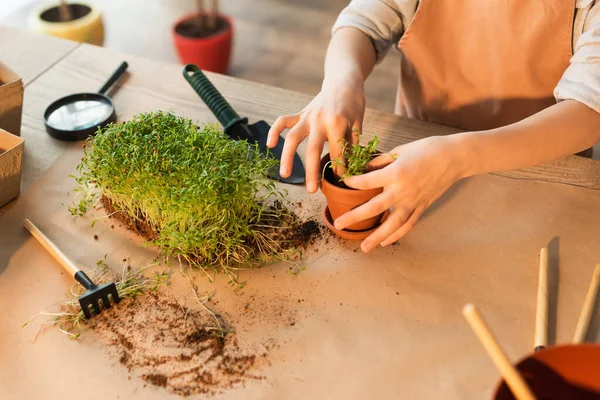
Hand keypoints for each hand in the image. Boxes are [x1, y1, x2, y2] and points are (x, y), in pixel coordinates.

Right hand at [267, 73, 365, 192]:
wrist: (343, 81)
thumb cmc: (354, 104)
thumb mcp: (358, 124)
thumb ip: (351, 144)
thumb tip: (348, 167)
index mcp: (337, 123)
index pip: (336, 152)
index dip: (339, 168)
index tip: (341, 181)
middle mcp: (318, 120)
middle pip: (312, 150)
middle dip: (311, 172)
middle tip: (312, 191)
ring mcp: (306, 116)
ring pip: (292, 138)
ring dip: (287, 157)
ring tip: (284, 175)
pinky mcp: (300, 114)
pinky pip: (283, 122)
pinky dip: (274, 131)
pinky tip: (269, 145)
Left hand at [334, 136, 468, 251]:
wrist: (454, 158)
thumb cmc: (427, 149)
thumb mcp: (400, 150)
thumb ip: (380, 162)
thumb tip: (362, 170)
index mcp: (395, 173)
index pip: (366, 182)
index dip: (352, 183)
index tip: (343, 183)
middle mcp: (402, 191)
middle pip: (374, 208)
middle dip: (354, 217)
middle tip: (338, 225)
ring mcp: (413, 201)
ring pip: (392, 224)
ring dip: (377, 237)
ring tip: (364, 247)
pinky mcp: (422, 207)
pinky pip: (408, 224)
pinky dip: (397, 235)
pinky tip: (385, 242)